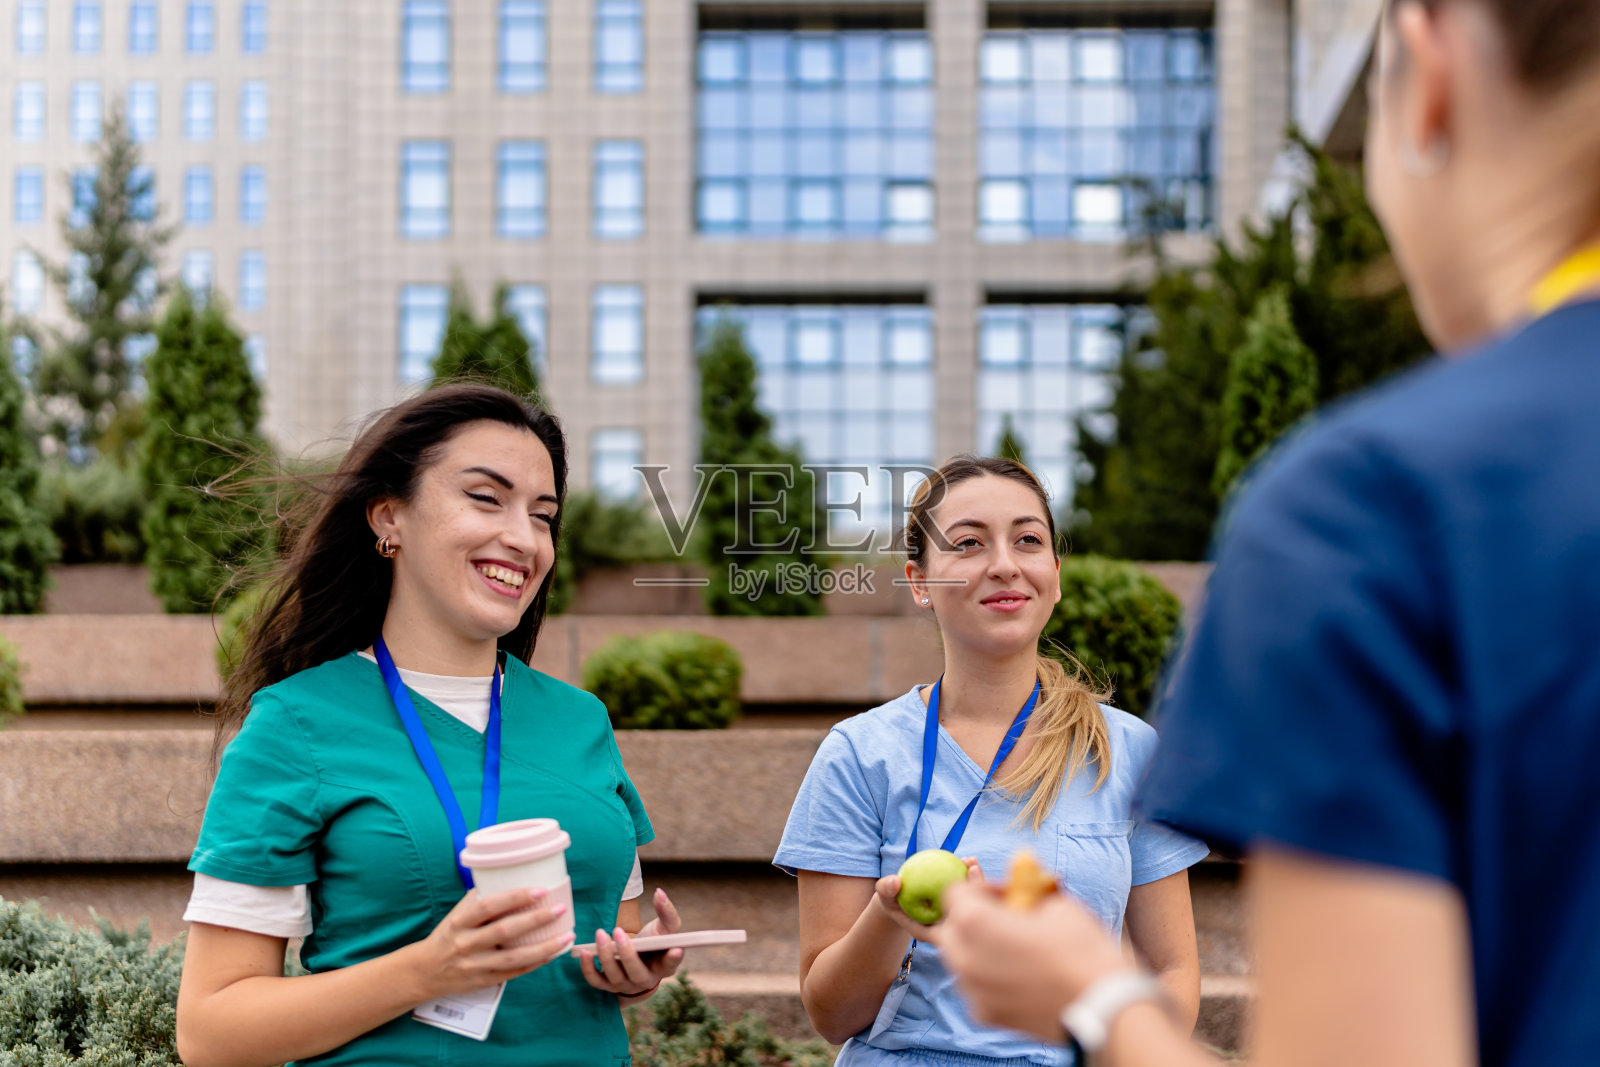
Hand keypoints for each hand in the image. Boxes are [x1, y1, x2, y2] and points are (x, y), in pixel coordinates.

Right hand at [407, 887, 573, 999]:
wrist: (425, 971)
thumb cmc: (447, 935)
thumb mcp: (457, 914)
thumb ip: (480, 898)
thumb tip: (511, 876)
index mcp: (460, 922)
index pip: (489, 906)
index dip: (515, 897)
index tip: (539, 890)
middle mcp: (466, 944)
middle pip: (505, 931)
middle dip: (536, 919)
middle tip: (560, 908)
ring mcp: (476, 965)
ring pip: (514, 957)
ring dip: (544, 947)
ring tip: (566, 936)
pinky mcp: (484, 981)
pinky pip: (515, 972)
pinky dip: (535, 963)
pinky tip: (553, 953)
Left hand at [576, 888, 684, 997]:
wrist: (639, 956)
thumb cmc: (655, 940)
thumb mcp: (665, 926)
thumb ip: (666, 910)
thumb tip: (659, 892)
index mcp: (665, 966)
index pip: (670, 965)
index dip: (673, 959)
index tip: (675, 949)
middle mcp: (646, 980)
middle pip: (638, 974)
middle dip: (627, 954)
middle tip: (618, 931)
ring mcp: (626, 986)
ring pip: (615, 977)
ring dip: (606, 956)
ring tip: (601, 934)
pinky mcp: (608, 986)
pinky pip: (596, 982)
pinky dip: (588, 969)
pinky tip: (585, 952)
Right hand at [870, 856, 983, 942]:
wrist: (898, 902)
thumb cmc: (891, 899)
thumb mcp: (885, 896)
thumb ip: (886, 889)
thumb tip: (895, 882)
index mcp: (933, 935)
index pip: (949, 923)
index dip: (960, 904)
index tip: (959, 882)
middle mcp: (947, 931)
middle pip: (967, 913)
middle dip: (976, 891)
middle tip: (972, 868)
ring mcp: (954, 919)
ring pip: (973, 903)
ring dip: (976, 881)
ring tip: (972, 860)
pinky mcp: (958, 907)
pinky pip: (969, 893)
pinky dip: (969, 877)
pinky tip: (970, 860)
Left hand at [940, 880, 1125, 1040]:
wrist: (1103, 1006)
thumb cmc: (1080, 947)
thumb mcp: (1054, 902)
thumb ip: (1026, 888)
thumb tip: (1022, 872)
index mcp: (974, 922)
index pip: (955, 892)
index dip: (980, 887)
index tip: (1006, 893)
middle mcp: (963, 957)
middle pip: (951, 927)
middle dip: (972, 917)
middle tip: (1004, 917)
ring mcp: (971, 989)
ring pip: (960, 959)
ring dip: (978, 947)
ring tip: (1015, 945)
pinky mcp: (986, 1014)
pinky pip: (975, 986)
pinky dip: (988, 976)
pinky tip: (1019, 973)